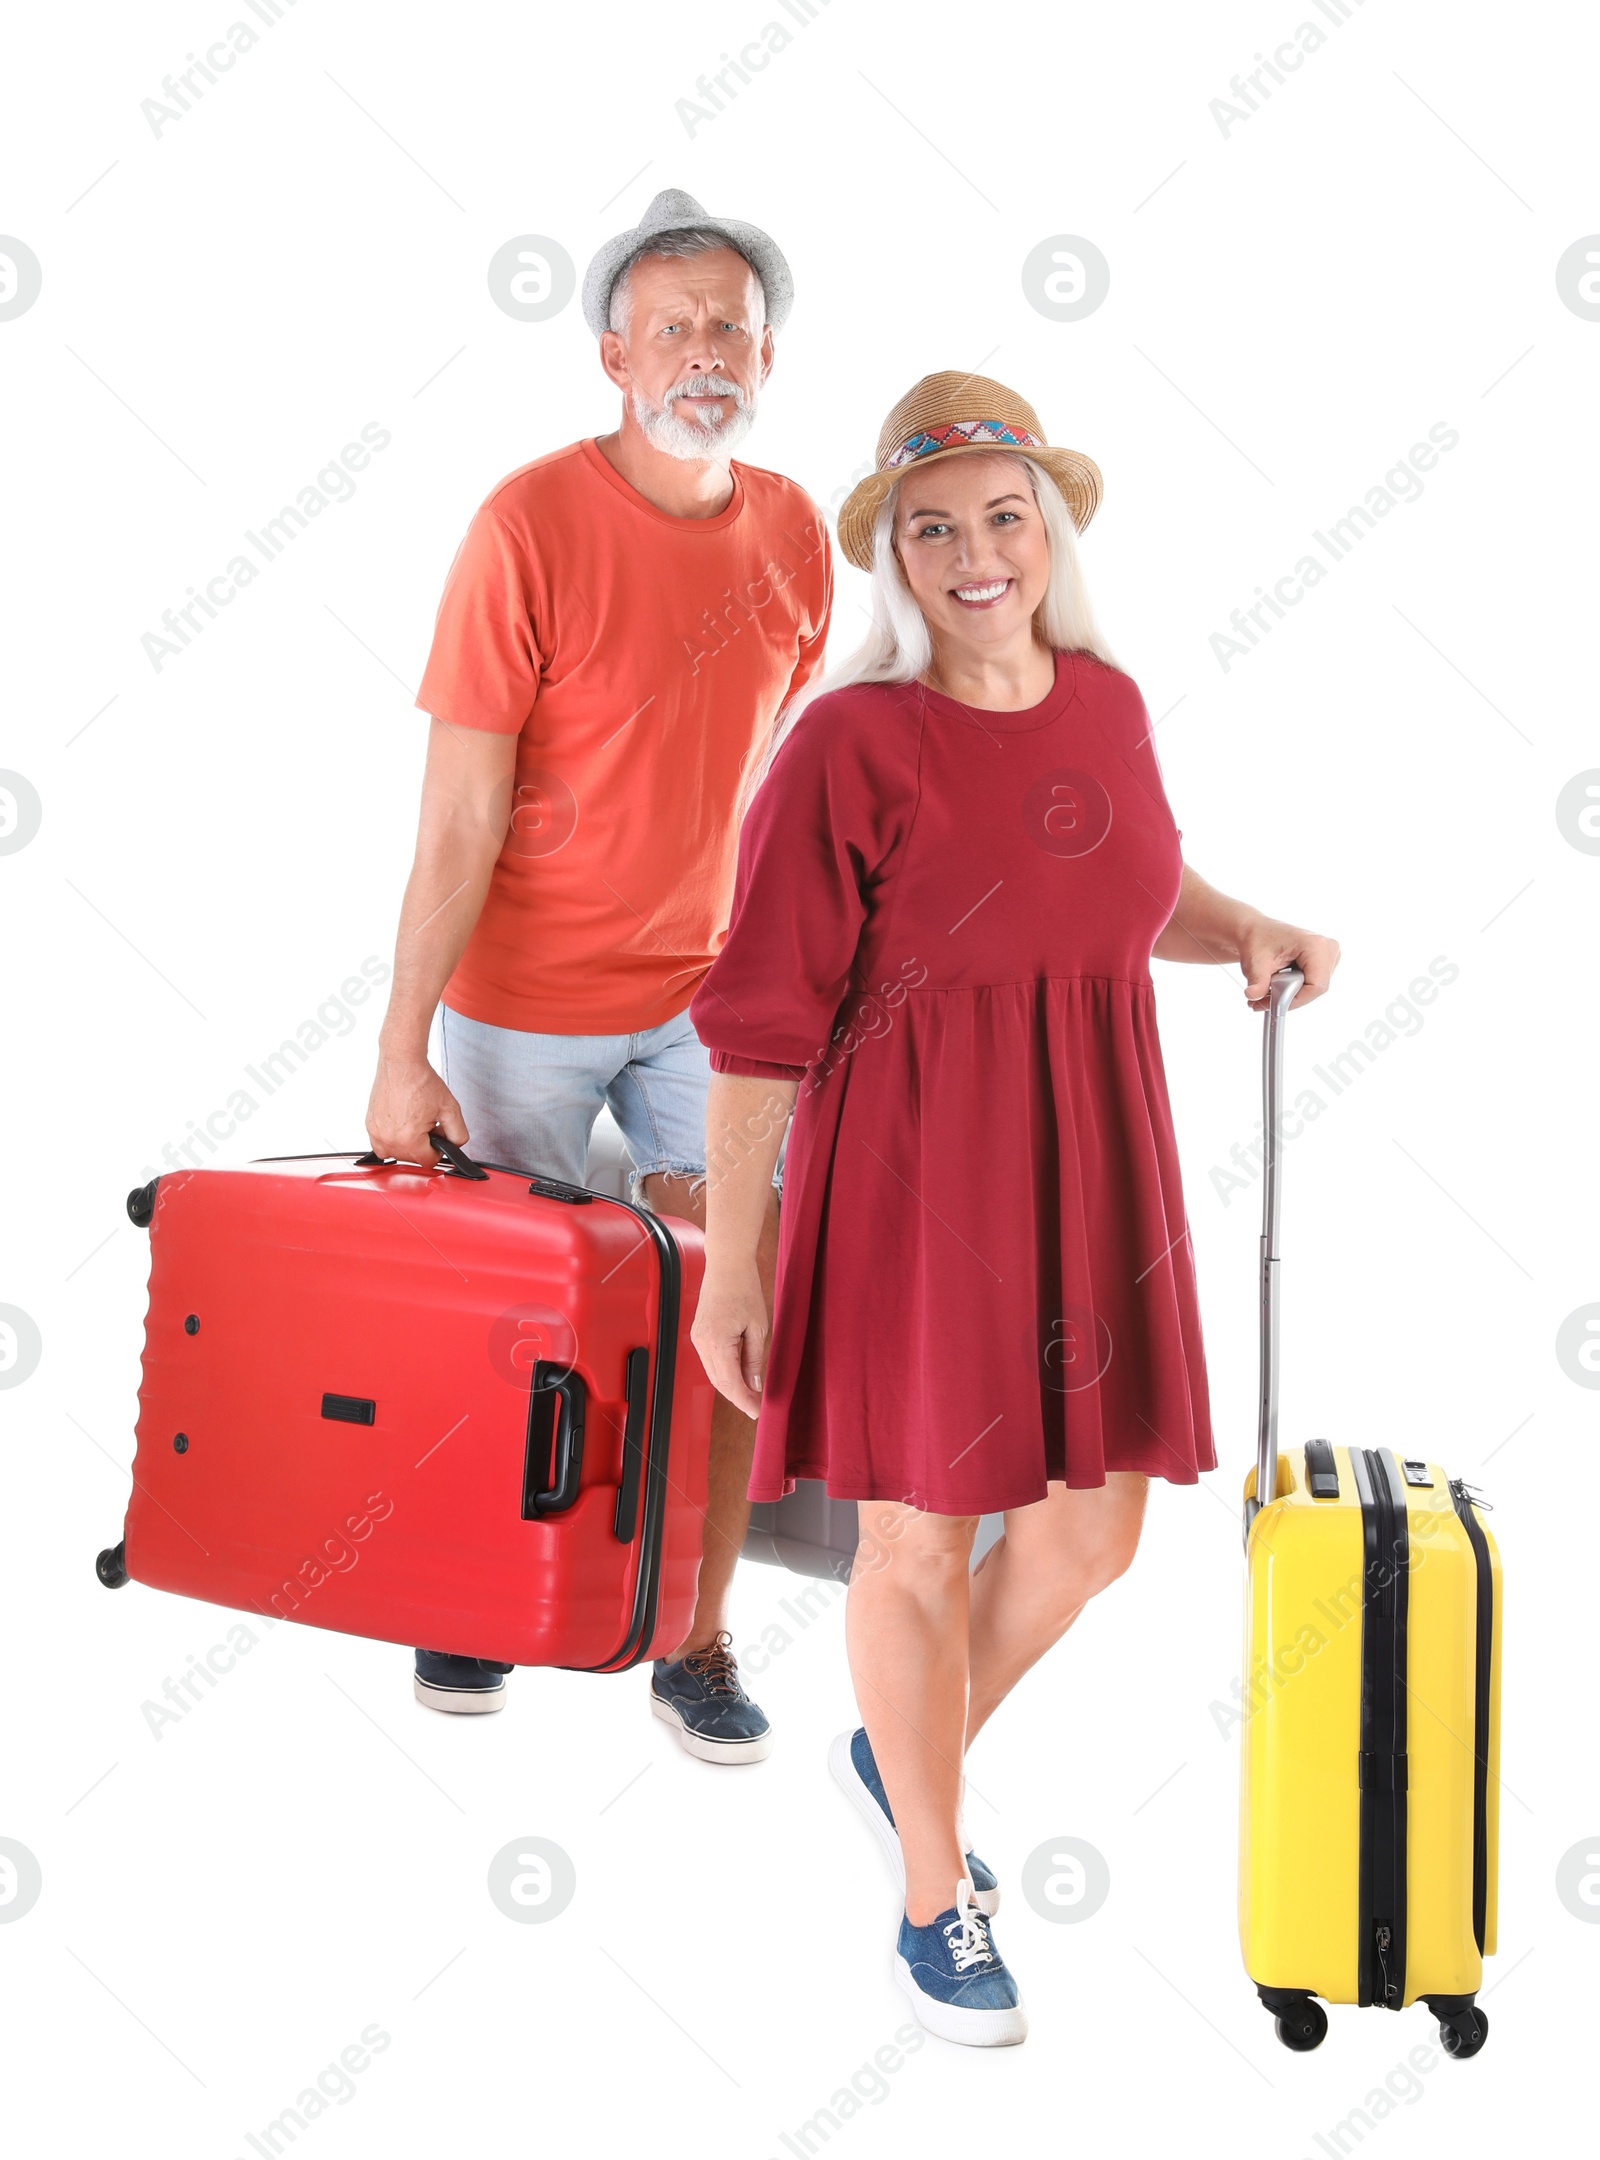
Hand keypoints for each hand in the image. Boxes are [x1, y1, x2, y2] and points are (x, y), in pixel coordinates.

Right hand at [365, 1052, 467, 1167]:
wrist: (402, 1064)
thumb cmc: (421, 1081)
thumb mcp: (451, 1109)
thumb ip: (459, 1134)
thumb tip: (455, 1146)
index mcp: (409, 1138)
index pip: (428, 1161)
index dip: (438, 1151)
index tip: (438, 1137)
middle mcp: (389, 1138)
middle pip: (411, 1159)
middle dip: (422, 1145)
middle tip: (427, 1125)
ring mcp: (377, 1132)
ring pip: (396, 1153)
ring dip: (407, 1144)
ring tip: (414, 1124)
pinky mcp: (370, 1125)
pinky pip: (381, 1145)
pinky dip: (392, 1140)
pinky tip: (401, 1125)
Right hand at [690, 1260, 769, 1419]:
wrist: (726, 1264)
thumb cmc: (744, 1289)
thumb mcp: (758, 1327)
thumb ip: (754, 1359)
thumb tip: (754, 1384)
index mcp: (718, 1343)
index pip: (730, 1383)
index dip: (744, 1401)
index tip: (757, 1412)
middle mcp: (702, 1343)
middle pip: (718, 1382)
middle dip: (737, 1397)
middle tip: (756, 1406)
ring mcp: (697, 1338)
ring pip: (712, 1373)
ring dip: (730, 1385)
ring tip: (750, 1392)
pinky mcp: (697, 1333)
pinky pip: (709, 1360)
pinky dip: (722, 1371)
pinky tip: (737, 1373)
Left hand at [1238, 919, 1340, 1010]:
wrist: (1255, 930)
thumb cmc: (1257, 939)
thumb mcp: (1255, 961)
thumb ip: (1257, 981)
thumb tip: (1254, 996)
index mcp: (1315, 945)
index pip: (1317, 986)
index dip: (1297, 1000)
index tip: (1276, 1005)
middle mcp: (1327, 949)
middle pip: (1315, 989)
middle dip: (1290, 998)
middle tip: (1265, 998)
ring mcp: (1328, 956)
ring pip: (1313, 989)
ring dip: (1290, 994)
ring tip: (1269, 988)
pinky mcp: (1324, 962)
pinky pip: (1312, 985)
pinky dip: (1294, 989)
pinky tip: (1279, 983)